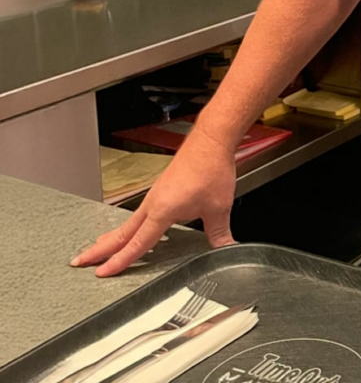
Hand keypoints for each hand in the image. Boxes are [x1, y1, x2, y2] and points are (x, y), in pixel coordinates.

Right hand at [72, 128, 237, 276]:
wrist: (211, 141)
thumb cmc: (211, 168)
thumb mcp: (219, 207)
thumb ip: (220, 233)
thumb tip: (226, 249)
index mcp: (162, 210)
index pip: (138, 243)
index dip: (120, 261)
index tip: (102, 273)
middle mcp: (153, 203)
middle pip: (122, 233)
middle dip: (100, 249)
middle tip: (79, 261)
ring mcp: (155, 196)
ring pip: (128, 223)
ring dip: (111, 237)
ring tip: (98, 249)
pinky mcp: (162, 190)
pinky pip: (140, 214)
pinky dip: (129, 226)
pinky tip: (132, 230)